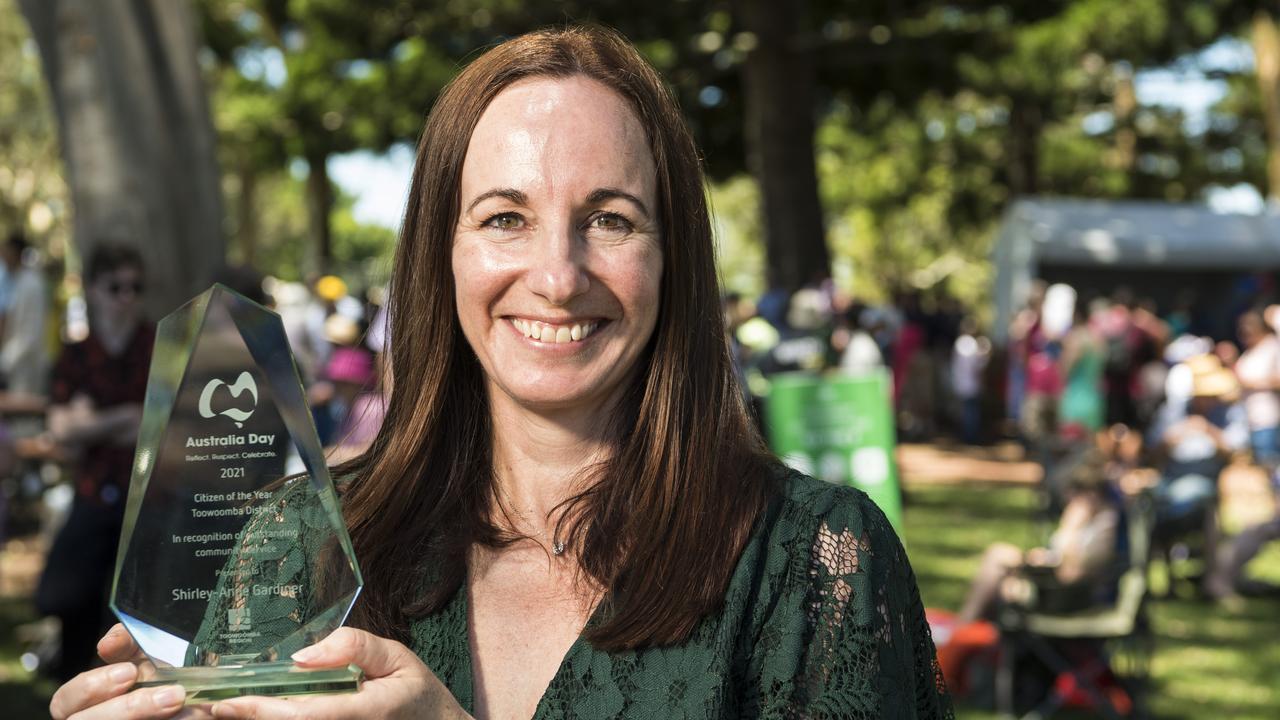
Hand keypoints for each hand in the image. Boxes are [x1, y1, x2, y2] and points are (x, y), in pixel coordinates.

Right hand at [49, 624, 206, 719]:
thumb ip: (125, 645)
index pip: (64, 701)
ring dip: (152, 719)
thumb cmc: (156, 684)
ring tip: (187, 706)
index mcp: (83, 706)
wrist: (188, 702)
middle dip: (130, 708)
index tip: (129, 671)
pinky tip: (192, 717)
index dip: (90, 687)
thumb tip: (108, 643)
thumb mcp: (142, 660)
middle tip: (173, 694)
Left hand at [209, 628, 468, 719]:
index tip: (226, 700)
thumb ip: (355, 648)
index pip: (305, 716)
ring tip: (216, 712)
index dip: (261, 711)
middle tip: (205, 706)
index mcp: (365, 712)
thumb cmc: (418, 697)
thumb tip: (303, 654)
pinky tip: (248, 717)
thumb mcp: (399, 659)